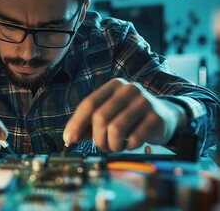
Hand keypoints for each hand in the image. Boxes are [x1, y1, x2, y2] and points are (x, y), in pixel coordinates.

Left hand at [63, 78, 187, 151]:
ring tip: (116, 146)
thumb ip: (88, 124)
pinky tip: (130, 144)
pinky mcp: (156, 117)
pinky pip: (133, 138)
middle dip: (97, 138)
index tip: (68, 140)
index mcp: (114, 86)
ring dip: (112, 144)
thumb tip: (69, 138)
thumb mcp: (109, 114)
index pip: (89, 103)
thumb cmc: (130, 116)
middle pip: (100, 117)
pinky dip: (128, 147)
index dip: (76, 123)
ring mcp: (144, 102)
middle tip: (102, 146)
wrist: (165, 116)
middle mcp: (129, 89)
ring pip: (115, 129)